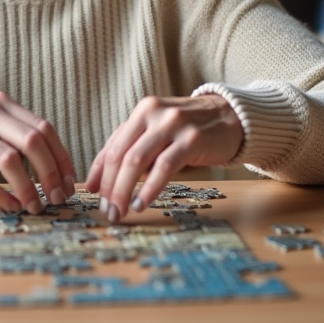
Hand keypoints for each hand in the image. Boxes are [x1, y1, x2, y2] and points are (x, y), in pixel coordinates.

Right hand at [0, 90, 75, 213]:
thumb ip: (14, 134)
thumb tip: (55, 169)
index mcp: (0, 103)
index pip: (43, 128)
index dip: (61, 157)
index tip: (70, 182)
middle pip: (32, 142)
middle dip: (50, 173)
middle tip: (57, 197)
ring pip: (10, 161)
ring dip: (29, 188)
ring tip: (35, 206)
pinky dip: (2, 195)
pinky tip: (11, 205)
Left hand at [85, 94, 242, 222]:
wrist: (231, 117)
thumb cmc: (190, 129)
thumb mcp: (159, 132)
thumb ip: (132, 148)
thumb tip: (98, 181)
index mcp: (142, 111)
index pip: (113, 145)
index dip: (99, 173)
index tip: (92, 195)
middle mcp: (154, 113)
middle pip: (121, 154)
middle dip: (110, 187)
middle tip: (107, 211)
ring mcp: (173, 124)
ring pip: (137, 160)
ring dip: (124, 190)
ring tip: (121, 211)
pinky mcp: (192, 140)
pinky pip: (164, 167)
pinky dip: (149, 188)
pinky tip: (142, 203)